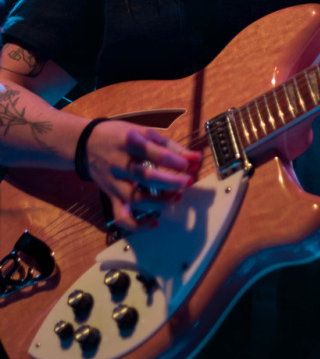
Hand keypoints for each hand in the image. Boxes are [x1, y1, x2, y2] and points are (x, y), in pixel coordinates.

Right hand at [85, 121, 200, 229]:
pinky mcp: (111, 197)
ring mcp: (114, 182)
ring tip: (176, 197)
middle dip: (170, 182)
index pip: (153, 152)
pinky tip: (155, 222)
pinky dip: (138, 225)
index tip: (188, 165)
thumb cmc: (119, 136)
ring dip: (160, 202)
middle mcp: (119, 162)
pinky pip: (122, 217)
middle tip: (187, 182)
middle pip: (145, 176)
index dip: (173, 160)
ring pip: (136, 198)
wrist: (85, 144)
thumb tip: (196, 159)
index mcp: (129, 141)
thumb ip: (171, 147)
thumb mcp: (144, 133)